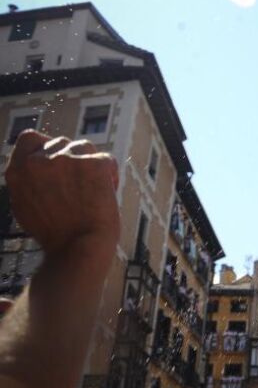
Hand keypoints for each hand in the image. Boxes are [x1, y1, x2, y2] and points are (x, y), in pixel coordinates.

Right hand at [4, 130, 118, 253]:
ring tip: (93, 188)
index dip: (46, 147)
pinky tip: (108, 191)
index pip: (29, 138)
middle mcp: (38, 161)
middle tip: (81, 184)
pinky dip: (110, 173)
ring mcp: (65, 159)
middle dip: (72, 159)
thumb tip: (35, 162)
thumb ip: (28, 180)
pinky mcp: (93, 163)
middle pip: (60, 143)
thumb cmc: (56, 234)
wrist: (79, 249)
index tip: (57, 161)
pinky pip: (106, 158)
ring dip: (90, 163)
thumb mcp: (25, 205)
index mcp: (18, 171)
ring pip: (83, 146)